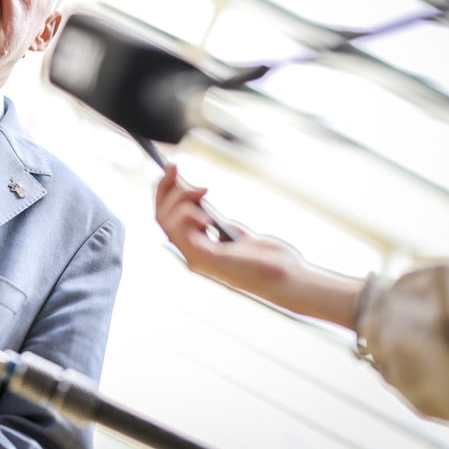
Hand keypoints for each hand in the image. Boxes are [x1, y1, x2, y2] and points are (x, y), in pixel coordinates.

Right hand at [154, 165, 361, 326]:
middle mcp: (191, 254)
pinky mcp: (205, 258)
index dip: (165, 192)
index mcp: (197, 248)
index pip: (167, 219)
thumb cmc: (268, 260)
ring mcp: (195, 257)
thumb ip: (217, 224)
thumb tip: (199, 203)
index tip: (172, 170)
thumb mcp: (237, 234)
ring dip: (179, 199)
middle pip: (161, 218)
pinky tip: (205, 211)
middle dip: (165, 189)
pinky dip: (187, 215)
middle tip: (175, 168)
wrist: (287, 279)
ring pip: (166, 223)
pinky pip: (181, 233)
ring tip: (203, 191)